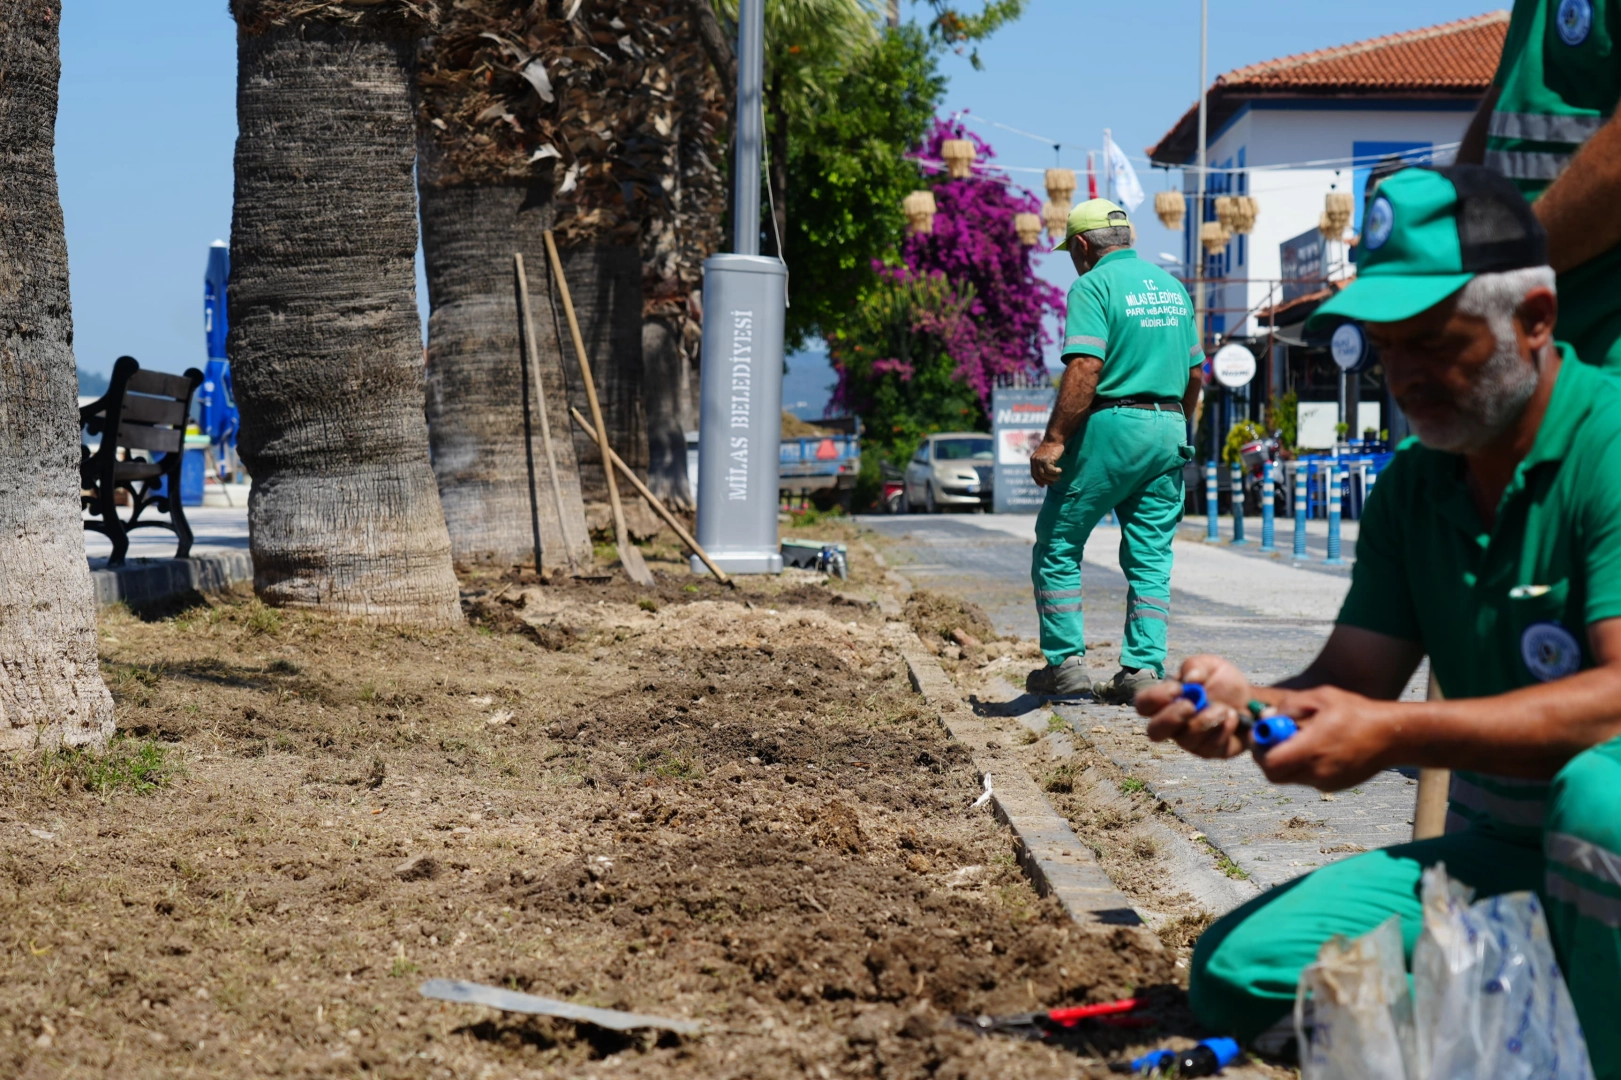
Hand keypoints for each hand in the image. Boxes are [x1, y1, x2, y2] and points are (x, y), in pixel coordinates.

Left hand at [1030, 439, 1064, 486]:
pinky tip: (1059, 470)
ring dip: (1052, 478)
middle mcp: (1035, 460)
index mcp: (1033, 460)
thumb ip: (1043, 465)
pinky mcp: (1046, 459)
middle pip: (1038, 475)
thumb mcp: (1045, 456)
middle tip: (1053, 482)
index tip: (1043, 485)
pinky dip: (1055, 472)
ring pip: (1044, 474)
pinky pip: (1050, 470)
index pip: (1033, 474)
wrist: (1054, 439)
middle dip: (1046, 481)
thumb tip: (1046, 477)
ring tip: (1058, 477)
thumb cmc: (1052, 448)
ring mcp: (1040, 460)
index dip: (1038, 481)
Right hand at [1136, 654, 1252, 759]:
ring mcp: (1190, 740)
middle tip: (1191, 706)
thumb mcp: (1210, 666)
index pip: (1143, 705)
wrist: (1251, 701)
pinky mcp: (1210, 751)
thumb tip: (1190, 679)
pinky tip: (1233, 717)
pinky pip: (1212, 745)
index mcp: (1166, 701)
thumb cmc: (1223, 683)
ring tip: (1224, 708)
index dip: (1154, 698)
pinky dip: (1225, 728)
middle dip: (1171, 719)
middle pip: (1154, 732)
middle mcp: (1173, 724)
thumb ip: (1196, 666)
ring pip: (1186, 739)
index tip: (1178, 688)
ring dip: (1206, 721)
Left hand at [1257, 685, 1396, 790]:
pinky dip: (1302, 766)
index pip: (1270, 762)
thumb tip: (1267, 716)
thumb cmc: (1356, 712)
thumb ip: (1289, 705)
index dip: (1260, 749)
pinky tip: (1317, 749)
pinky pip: (1306, 779)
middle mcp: (1316, 770)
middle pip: (1274, 775)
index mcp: (1312, 748)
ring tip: (1300, 740)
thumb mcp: (1321, 697)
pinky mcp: (1332, 786)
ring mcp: (1325, 781)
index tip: (1263, 734)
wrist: (1392, 736)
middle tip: (1273, 740)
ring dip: (1285, 762)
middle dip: (1267, 758)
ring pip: (1289, 778)